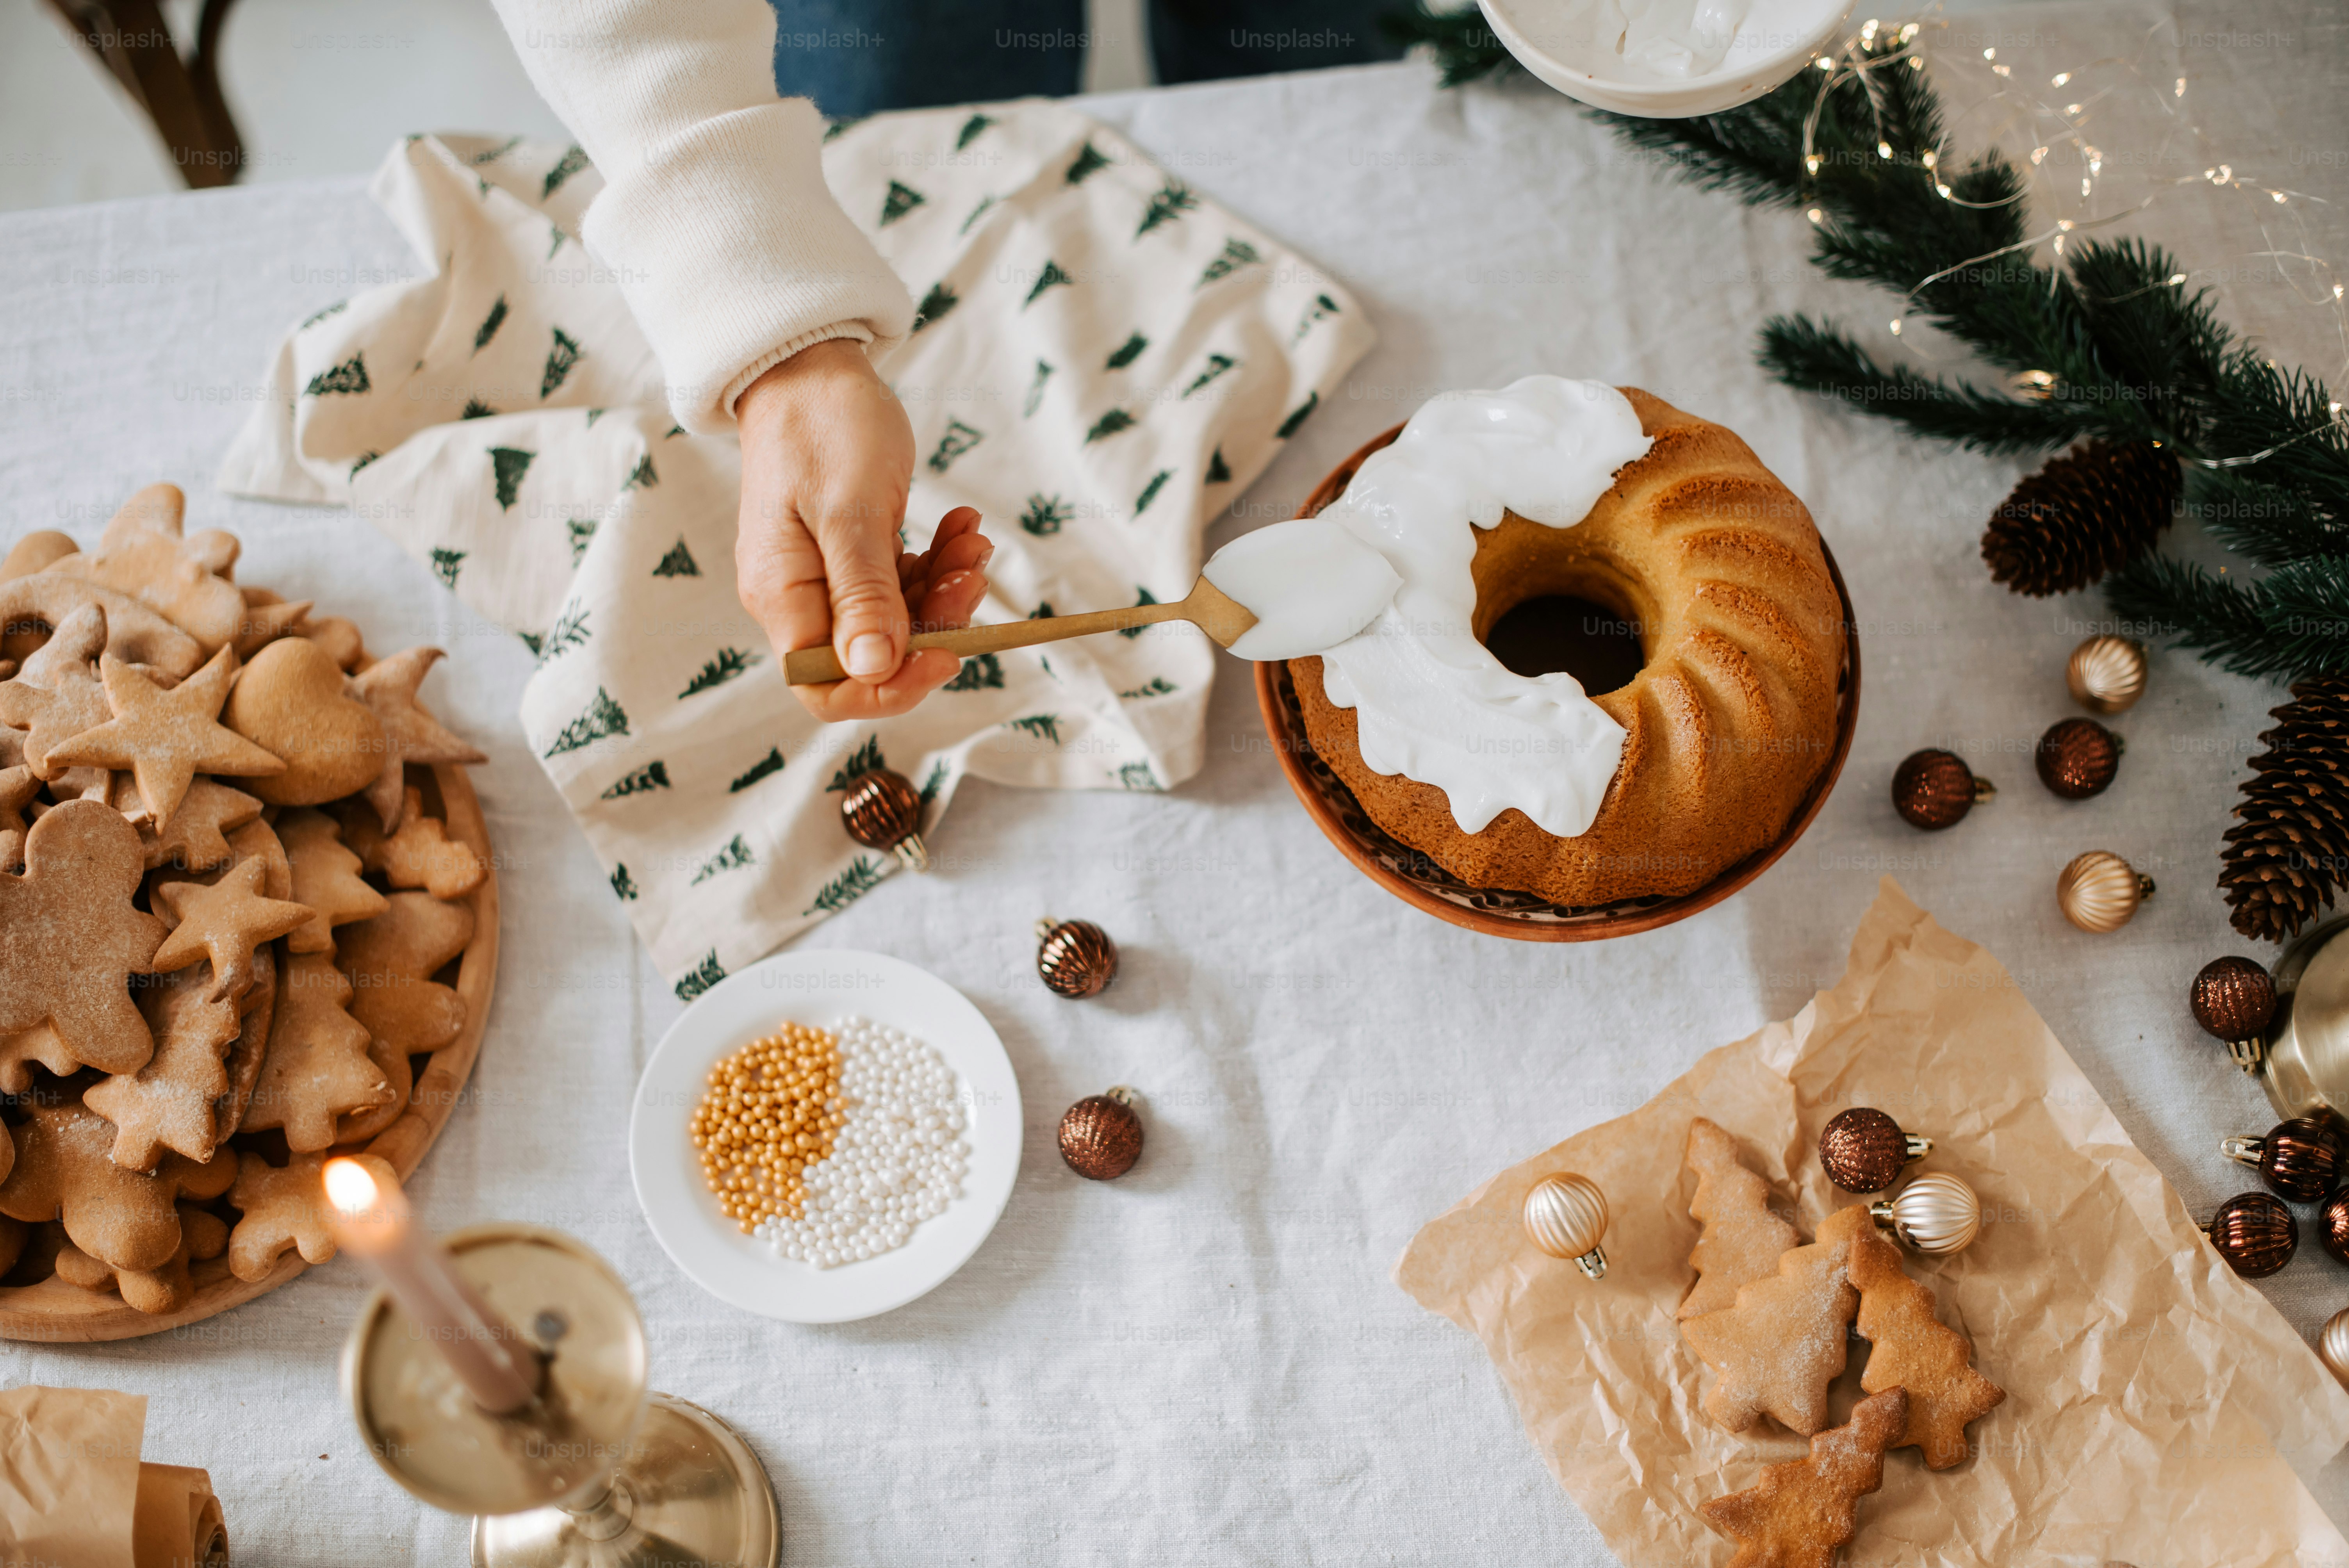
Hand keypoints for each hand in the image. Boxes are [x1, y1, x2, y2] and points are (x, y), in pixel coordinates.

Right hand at [734, 339, 992, 721]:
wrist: (810, 365)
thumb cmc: (824, 425)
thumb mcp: (851, 510)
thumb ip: (862, 594)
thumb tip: (872, 670)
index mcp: (782, 595)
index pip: (823, 685)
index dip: (888, 688)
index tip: (947, 654)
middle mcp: (797, 596)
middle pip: (872, 656)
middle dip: (934, 624)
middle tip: (973, 571)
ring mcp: (824, 576)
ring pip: (896, 619)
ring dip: (944, 587)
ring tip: (972, 539)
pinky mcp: (851, 554)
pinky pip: (899, 583)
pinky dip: (936, 561)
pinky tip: (959, 526)